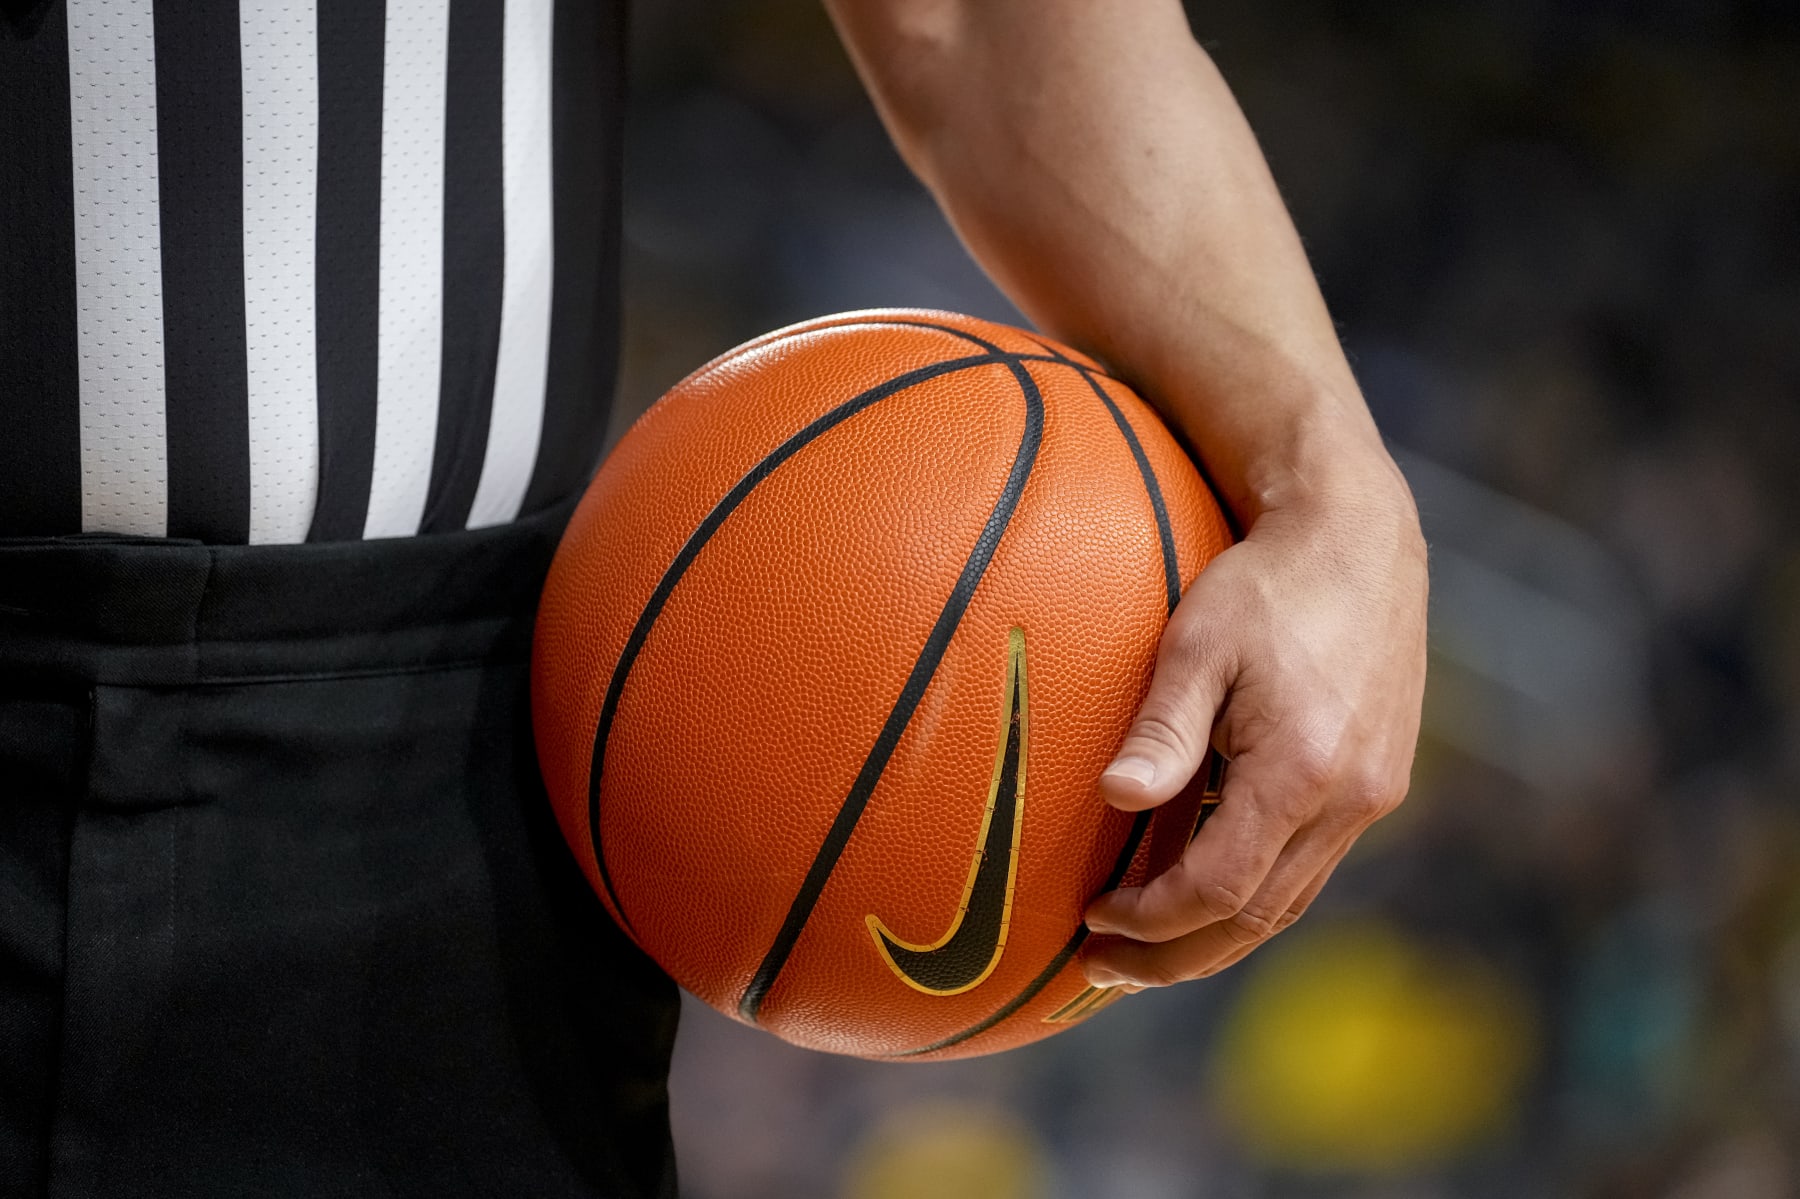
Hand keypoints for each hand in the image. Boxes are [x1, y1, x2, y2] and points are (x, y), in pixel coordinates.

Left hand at [1080, 463, 1427, 988]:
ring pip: (1288, 901)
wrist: (1360, 539)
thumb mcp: (1198, 644)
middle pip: (1258, 918)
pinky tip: (1201, 890)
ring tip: (1144, 950)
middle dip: (1177, 956)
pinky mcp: (1379, 783)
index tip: (1093, 919)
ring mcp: (1374, 795)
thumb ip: (1162, 729)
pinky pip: (1309, 865)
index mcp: (1303, 769)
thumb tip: (1114, 799)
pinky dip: (1252, 894)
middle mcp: (1351, 798)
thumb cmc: (1267, 584)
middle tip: (1105, 970)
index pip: (1219, 887)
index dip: (1151, 919)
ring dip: (1215, 936)